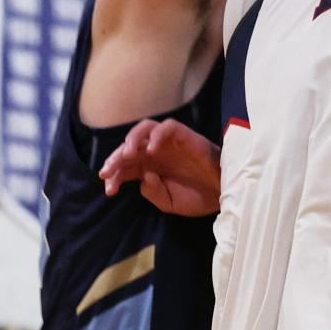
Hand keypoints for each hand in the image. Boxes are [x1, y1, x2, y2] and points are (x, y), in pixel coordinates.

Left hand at [99, 118, 220, 216]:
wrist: (222, 194)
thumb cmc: (197, 196)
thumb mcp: (169, 203)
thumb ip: (153, 192)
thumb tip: (144, 176)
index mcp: (149, 167)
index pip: (124, 166)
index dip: (113, 175)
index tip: (110, 190)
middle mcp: (155, 152)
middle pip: (129, 147)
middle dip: (115, 159)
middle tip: (108, 172)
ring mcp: (169, 143)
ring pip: (145, 129)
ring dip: (131, 139)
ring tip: (127, 155)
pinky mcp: (184, 137)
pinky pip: (168, 127)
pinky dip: (157, 135)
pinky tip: (151, 150)